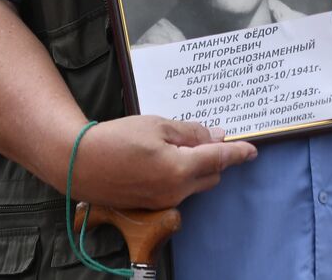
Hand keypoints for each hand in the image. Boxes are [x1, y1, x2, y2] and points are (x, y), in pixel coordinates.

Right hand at [72, 116, 257, 209]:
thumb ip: (190, 132)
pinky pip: (178, 191)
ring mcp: (164, 201)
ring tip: (177, 146)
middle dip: (215, 158)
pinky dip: (180, 176)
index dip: (238, 153)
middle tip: (205, 138)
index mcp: (181, 168)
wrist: (79, 162)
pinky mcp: (152, 205)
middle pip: (212, 175)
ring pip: (195, 184)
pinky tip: (163, 160)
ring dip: (197, 168)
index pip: (220, 159)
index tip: (252, 150)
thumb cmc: (117, 138)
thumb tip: (215, 137)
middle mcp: (176, 190)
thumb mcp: (157, 125)